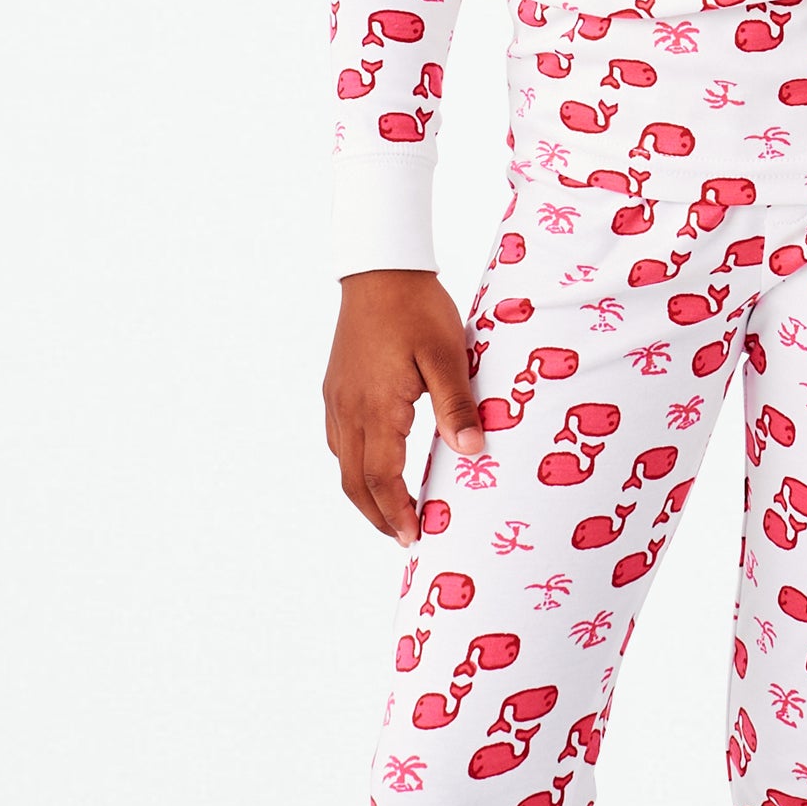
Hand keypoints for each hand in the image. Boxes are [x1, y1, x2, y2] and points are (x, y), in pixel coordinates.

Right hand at [323, 268, 484, 543]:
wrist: (379, 269)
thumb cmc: (417, 309)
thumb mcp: (447, 356)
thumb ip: (457, 406)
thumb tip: (471, 453)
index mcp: (376, 407)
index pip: (382, 478)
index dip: (397, 512)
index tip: (415, 536)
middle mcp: (348, 409)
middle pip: (355, 481)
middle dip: (379, 515)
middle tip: (406, 536)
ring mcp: (337, 399)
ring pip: (343, 463)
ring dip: (366, 494)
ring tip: (393, 512)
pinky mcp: (335, 387)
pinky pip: (339, 441)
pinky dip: (356, 467)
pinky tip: (375, 468)